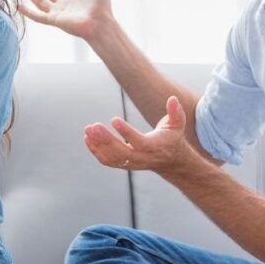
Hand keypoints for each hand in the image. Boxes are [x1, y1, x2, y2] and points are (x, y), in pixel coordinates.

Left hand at [83, 96, 198, 177]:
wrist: (170, 161)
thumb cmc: (172, 138)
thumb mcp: (177, 124)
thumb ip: (175, 112)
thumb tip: (173, 99)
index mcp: (153, 147)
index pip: (138, 141)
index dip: (126, 132)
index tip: (114, 120)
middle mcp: (141, 158)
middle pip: (121, 152)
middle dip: (106, 140)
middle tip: (94, 126)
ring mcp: (131, 163)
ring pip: (112, 157)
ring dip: (98, 144)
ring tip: (88, 129)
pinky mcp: (124, 164)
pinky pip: (107, 161)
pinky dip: (96, 151)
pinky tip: (87, 138)